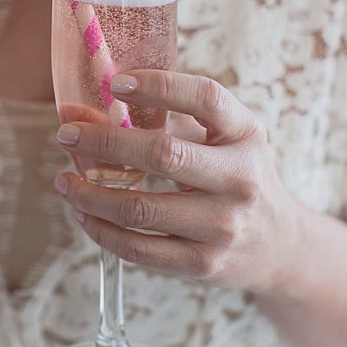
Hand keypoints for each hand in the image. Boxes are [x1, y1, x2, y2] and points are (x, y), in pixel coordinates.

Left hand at [53, 70, 297, 293]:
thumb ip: (165, 121)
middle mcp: (240, 179)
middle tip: (68, 134)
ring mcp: (223, 225)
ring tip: (66, 181)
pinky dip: (101, 230)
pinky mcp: (203, 264)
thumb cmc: (239, 178)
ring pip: (139, 208)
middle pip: (162, 154)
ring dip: (90, 193)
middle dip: (104, 141)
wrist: (280, 245)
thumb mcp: (224, 140)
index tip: (115, 82)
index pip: (206, 99)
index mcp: (246, 135)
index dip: (158, 87)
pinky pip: (137, 249)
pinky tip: (86, 214)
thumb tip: (81, 110)